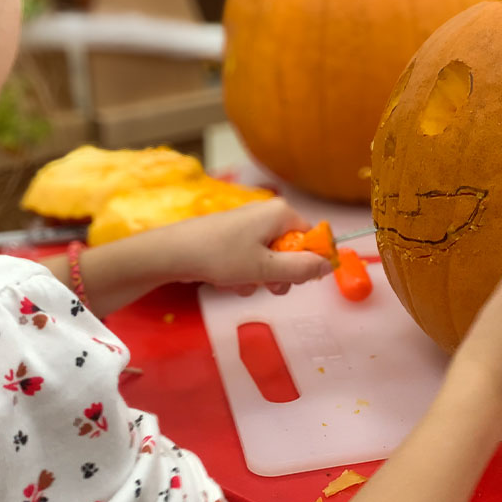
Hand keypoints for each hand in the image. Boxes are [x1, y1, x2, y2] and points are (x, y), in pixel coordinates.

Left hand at [143, 198, 333, 294]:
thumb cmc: (221, 256)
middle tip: (270, 288)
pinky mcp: (232, 235)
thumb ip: (301, 269)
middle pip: (292, 248)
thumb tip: (329, 265)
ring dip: (261, 277)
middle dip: (282, 273)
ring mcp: (248, 223)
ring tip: (241, 284)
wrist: (172, 253)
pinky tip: (228, 280)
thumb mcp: (266, 269)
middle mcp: (267, 213)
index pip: (313, 236)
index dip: (310, 261)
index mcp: (281, 213)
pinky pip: (252, 256)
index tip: (299, 281)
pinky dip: (244, 272)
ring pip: (271, 257)